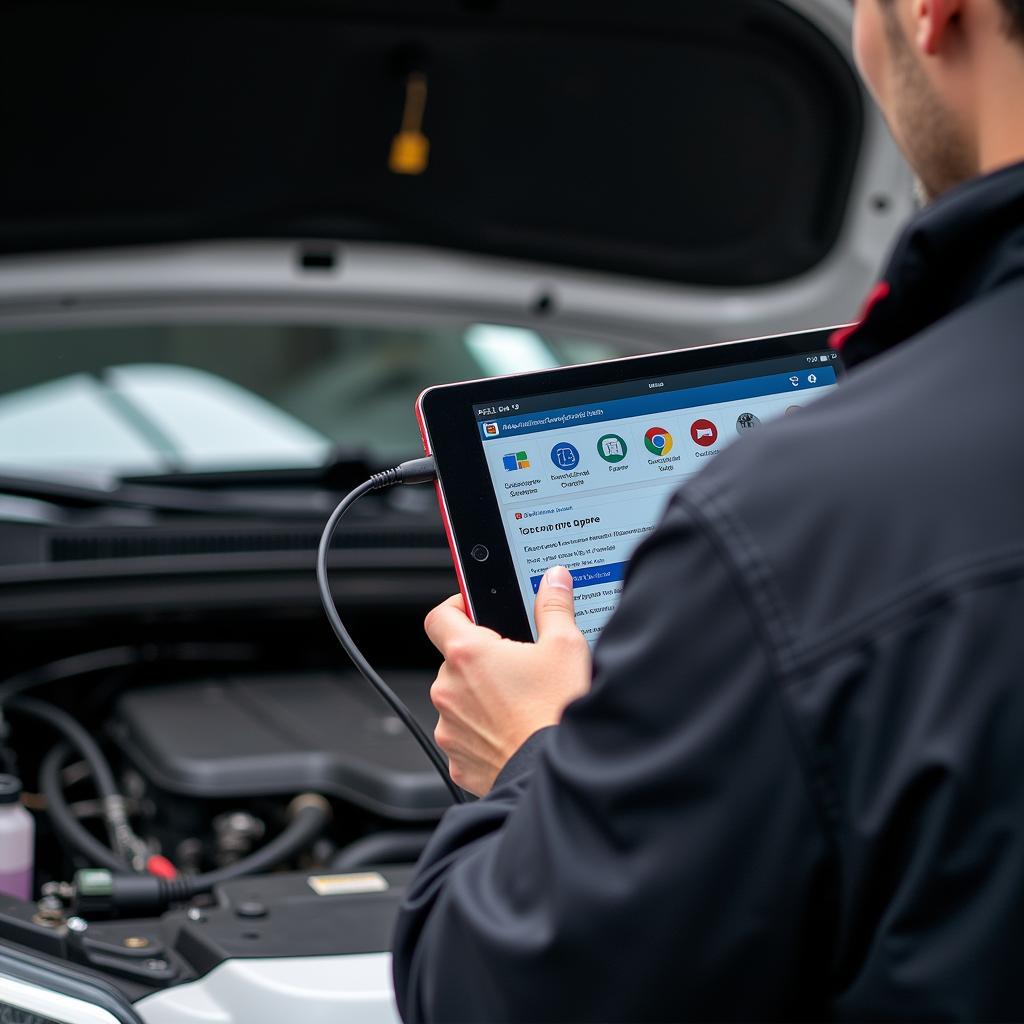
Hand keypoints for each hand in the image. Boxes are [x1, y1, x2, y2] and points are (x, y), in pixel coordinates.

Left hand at [424, 565, 591, 795]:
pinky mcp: (456, 759)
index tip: (475, 610)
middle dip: (482, 658)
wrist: (554, 775)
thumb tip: (553, 580)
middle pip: (455, 659)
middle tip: (518, 664)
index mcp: (467, 654)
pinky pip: (464, 735)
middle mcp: (448, 689)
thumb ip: (554, 606)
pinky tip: (513, 730)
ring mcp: (448, 726)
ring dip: (480, 696)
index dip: (457, 607)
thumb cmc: (556, 713)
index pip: (440, 616)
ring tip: (520, 702)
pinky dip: (482, 731)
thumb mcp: (565, 647)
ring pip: (459, 698)